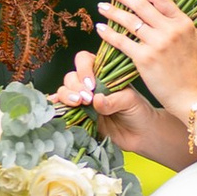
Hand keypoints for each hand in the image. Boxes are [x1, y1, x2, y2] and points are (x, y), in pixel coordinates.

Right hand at [58, 69, 196, 169]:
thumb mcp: (130, 101)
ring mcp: (84, 100)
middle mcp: (91, 85)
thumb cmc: (140, 112)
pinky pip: (64, 109)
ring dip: (68, 96)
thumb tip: (96, 100)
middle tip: (86, 99)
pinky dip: (57, 107)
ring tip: (79, 104)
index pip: (85, 61)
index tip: (91, 84)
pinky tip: (55, 106)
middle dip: (75, 86)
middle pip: (71, 77)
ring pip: (65, 91)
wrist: (142, 134)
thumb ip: (113, 100)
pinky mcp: (80, 116)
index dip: (83, 69)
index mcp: (103, 73)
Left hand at [99, 0, 196, 122]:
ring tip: (101, 6)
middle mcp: (170, 30)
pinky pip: (122, 42)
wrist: (193, 98)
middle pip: (141, 5)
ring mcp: (157, 44)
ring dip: (112, 11)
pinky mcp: (144, 59)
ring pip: (129, 21)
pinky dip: (109, 34)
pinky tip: (100, 28)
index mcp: (184, 23)